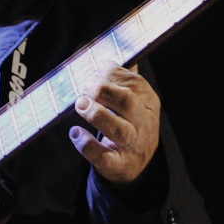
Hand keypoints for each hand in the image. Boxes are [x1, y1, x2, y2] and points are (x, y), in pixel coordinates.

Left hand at [68, 65, 160, 187]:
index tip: (94, 69)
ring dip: (96, 114)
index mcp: (148, 103)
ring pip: (119, 130)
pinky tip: (75, 133)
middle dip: (104, 90)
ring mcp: (132, 146)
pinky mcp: (118, 165)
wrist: (137, 167)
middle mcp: (143, 124)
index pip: (134, 82)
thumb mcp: (135, 102)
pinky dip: (87, 145)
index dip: (111, 73)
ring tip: (80, 104)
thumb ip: (124, 80)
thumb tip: (108, 56)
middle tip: (84, 87)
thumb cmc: (131, 126)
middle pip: (128, 102)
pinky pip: (104, 157)